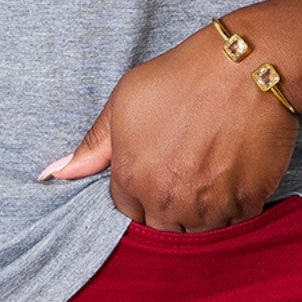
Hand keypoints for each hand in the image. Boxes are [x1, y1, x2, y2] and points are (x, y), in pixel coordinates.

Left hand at [38, 24, 298, 229]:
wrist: (246, 66)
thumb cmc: (183, 76)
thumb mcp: (126, 98)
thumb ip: (93, 143)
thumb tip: (54, 173)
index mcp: (132, 176)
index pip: (126, 214)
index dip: (141, 197)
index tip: (157, 177)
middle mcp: (166, 199)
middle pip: (161, 231)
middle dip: (168, 214)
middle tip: (185, 181)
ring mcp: (208, 205)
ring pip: (198, 235)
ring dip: (201, 218)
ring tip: (209, 183)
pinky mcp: (247, 202)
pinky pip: (235, 227)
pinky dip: (233, 213)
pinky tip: (234, 184)